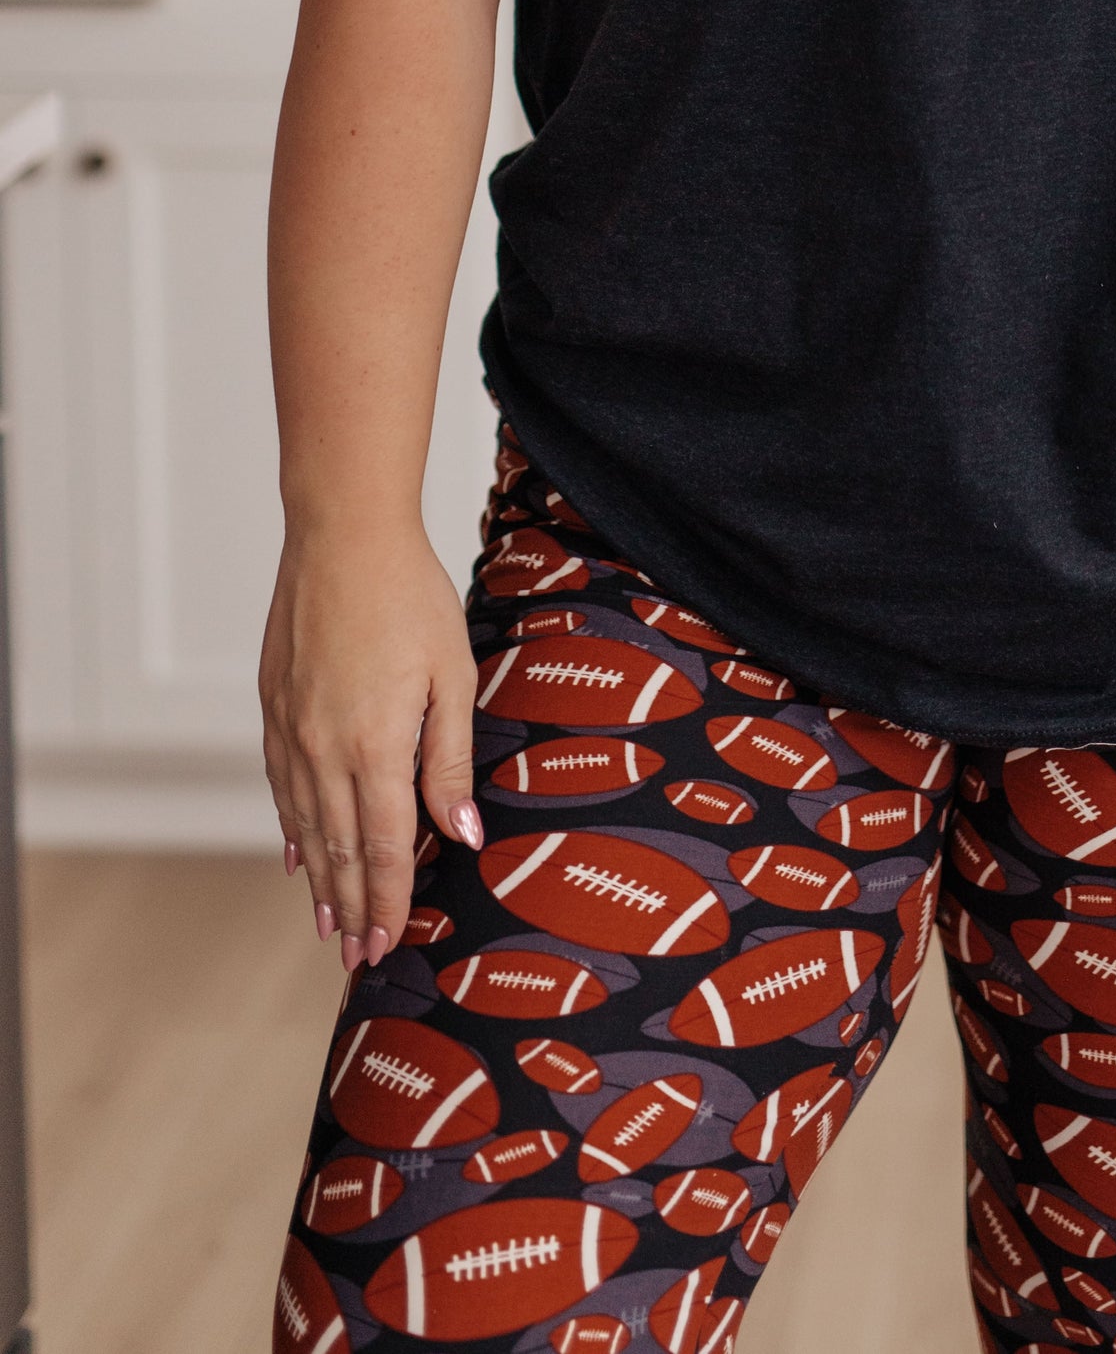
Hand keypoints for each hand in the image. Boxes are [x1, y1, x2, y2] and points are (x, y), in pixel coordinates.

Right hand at [259, 518, 481, 971]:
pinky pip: (282, 785)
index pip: (387, 846)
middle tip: (359, 957)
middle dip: (354, 906)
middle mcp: (326, 749)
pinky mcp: (274, 707)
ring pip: (306, 825)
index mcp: (377, 746)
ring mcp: (293, 730)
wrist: (343, 536)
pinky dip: (291, 828)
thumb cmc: (410, 597)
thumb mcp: (452, 676)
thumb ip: (451, 760)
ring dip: (320, 879)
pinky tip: (296, 854)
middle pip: (342, 848)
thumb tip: (462, 834)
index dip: (390, 899)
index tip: (391, 944)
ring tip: (328, 925)